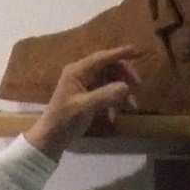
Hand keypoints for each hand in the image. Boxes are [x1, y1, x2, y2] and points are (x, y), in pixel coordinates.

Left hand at [30, 46, 144, 155]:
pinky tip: (114, 116)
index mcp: (77, 71)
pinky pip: (107, 92)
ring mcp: (85, 84)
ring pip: (110, 80)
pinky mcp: (89, 95)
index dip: (120, 53)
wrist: (52, 137)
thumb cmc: (64, 120)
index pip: (102, 57)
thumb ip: (104, 96)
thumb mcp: (84, 107)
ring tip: (132, 106)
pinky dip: (114, 102)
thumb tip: (126, 86)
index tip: (138, 51)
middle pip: (109, 66)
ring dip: (122, 91)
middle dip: (124, 75)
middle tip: (138, 86)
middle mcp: (81, 73)